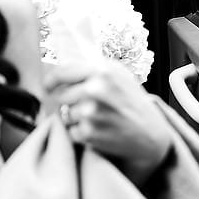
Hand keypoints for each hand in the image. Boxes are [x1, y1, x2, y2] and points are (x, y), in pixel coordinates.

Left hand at [44, 59, 172, 187]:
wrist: (150, 133)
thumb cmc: (132, 102)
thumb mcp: (118, 75)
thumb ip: (93, 68)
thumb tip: (63, 65)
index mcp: (101, 70)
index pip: (62, 72)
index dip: (51, 81)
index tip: (49, 87)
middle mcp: (95, 89)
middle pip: (61, 96)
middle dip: (68, 103)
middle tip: (85, 108)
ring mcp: (91, 112)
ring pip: (64, 114)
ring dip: (75, 119)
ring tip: (96, 120)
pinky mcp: (89, 132)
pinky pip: (70, 131)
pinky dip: (80, 134)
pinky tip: (98, 131)